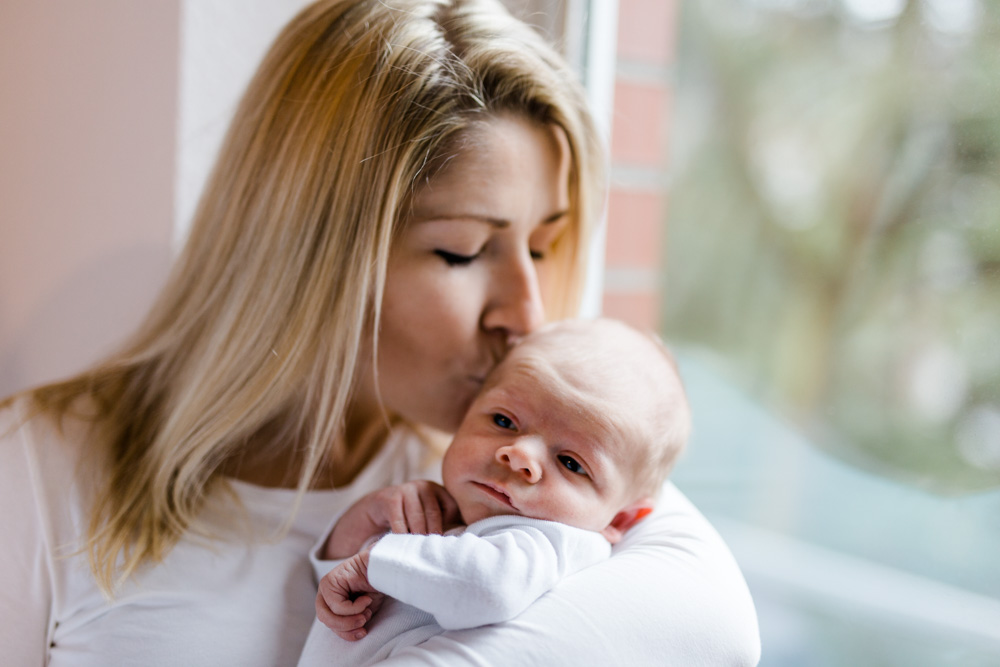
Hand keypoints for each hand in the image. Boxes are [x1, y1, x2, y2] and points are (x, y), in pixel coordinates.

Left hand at [316, 551, 384, 640]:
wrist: (383, 567)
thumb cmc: (375, 587)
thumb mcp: (363, 611)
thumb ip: (352, 622)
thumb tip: (348, 634)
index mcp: (331, 603)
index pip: (331, 625)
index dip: (346, 633)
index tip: (363, 632)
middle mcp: (325, 595)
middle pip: (326, 621)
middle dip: (346, 627)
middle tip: (363, 624)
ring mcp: (325, 588)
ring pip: (328, 616)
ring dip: (350, 619)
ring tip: (366, 613)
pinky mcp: (328, 582)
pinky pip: (337, 606)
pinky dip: (354, 608)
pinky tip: (366, 599)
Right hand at [324, 480, 461, 558]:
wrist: (377, 508)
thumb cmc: (408, 517)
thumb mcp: (427, 515)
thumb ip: (444, 522)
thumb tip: (463, 542)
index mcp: (438, 490)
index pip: (452, 507)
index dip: (450, 526)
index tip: (447, 543)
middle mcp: (424, 486)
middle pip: (434, 513)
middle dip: (433, 535)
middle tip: (435, 553)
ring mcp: (407, 489)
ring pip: (417, 517)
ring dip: (418, 536)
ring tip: (420, 552)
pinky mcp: (390, 497)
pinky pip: (399, 520)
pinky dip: (401, 535)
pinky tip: (402, 545)